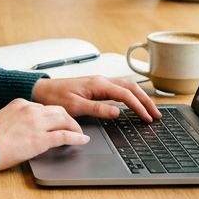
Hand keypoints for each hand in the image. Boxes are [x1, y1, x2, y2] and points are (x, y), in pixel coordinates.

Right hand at [0, 98, 89, 170]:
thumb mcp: (4, 120)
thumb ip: (18, 119)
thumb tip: (28, 128)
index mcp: (20, 103)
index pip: (44, 107)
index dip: (53, 116)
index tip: (57, 121)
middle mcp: (30, 109)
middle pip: (58, 110)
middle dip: (68, 118)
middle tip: (73, 126)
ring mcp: (36, 124)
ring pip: (64, 120)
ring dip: (74, 126)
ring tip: (79, 133)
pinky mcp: (40, 139)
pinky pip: (65, 136)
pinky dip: (77, 137)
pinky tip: (82, 140)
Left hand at [32, 75, 160, 122]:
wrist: (41, 90)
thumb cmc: (54, 97)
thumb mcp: (75, 106)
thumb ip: (97, 109)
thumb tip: (117, 112)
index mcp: (97, 84)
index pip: (126, 94)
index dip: (139, 106)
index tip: (148, 118)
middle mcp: (101, 80)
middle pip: (131, 88)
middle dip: (146, 101)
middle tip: (157, 115)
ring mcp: (99, 82)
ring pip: (127, 87)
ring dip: (140, 97)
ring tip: (150, 110)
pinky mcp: (96, 86)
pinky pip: (119, 89)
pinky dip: (131, 95)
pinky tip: (134, 103)